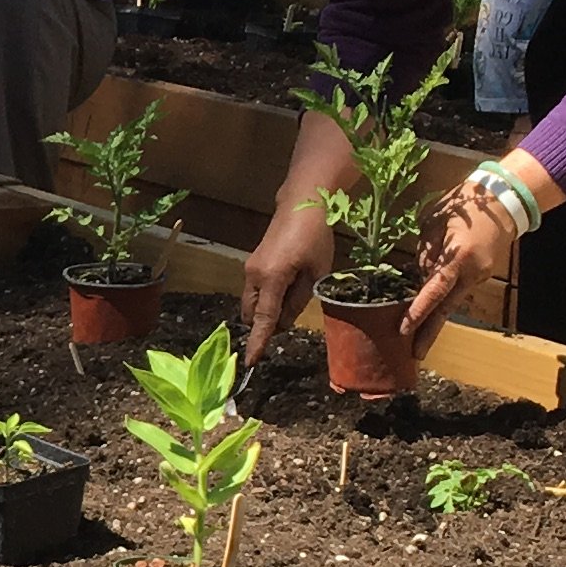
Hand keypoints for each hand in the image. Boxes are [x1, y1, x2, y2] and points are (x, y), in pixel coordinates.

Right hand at [238, 197, 336, 365]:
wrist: (301, 204)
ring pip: (251, 302)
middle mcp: (254, 276)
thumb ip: (299, 300)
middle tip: (291, 317)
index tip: (250, 363)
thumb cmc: (315, 237)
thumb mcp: (315, 272)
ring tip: (293, 296)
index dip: (257, 342)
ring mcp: (250, 269)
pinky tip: (287, 285)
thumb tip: (284, 323)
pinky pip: (254, 290)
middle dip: (265, 325)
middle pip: (252, 314)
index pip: (263, 319)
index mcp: (271, 279)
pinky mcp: (253, 263)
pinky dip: (266, 297)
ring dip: (266, 310)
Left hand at [403, 187, 517, 343]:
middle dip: (430, 332)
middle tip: (415, 355)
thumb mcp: (433, 223)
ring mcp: (480, 276)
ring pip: (452, 301)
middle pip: (447, 308)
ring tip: (415, 333)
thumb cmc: (462, 204)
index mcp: (459, 257)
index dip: (418, 310)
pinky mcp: (481, 275)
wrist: (503, 201)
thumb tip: (417, 276)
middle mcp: (472, 272)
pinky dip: (443, 298)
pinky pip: (458, 290)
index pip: (435, 290)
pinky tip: (430, 306)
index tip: (404, 329)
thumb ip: (424, 252)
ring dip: (434, 315)